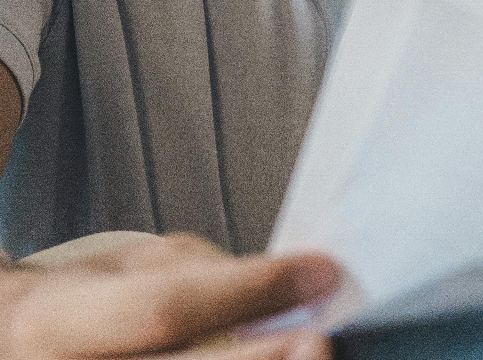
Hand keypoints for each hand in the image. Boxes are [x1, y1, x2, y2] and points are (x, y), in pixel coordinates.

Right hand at [0, 232, 339, 358]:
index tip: (317, 271)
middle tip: (317, 338)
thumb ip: (196, 269)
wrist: (11, 347)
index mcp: (55, 319)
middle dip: (259, 357)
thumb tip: (277, 283)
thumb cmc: (80, 305)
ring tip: (306, 357)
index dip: (248, 289)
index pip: (165, 308)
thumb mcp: (122, 266)